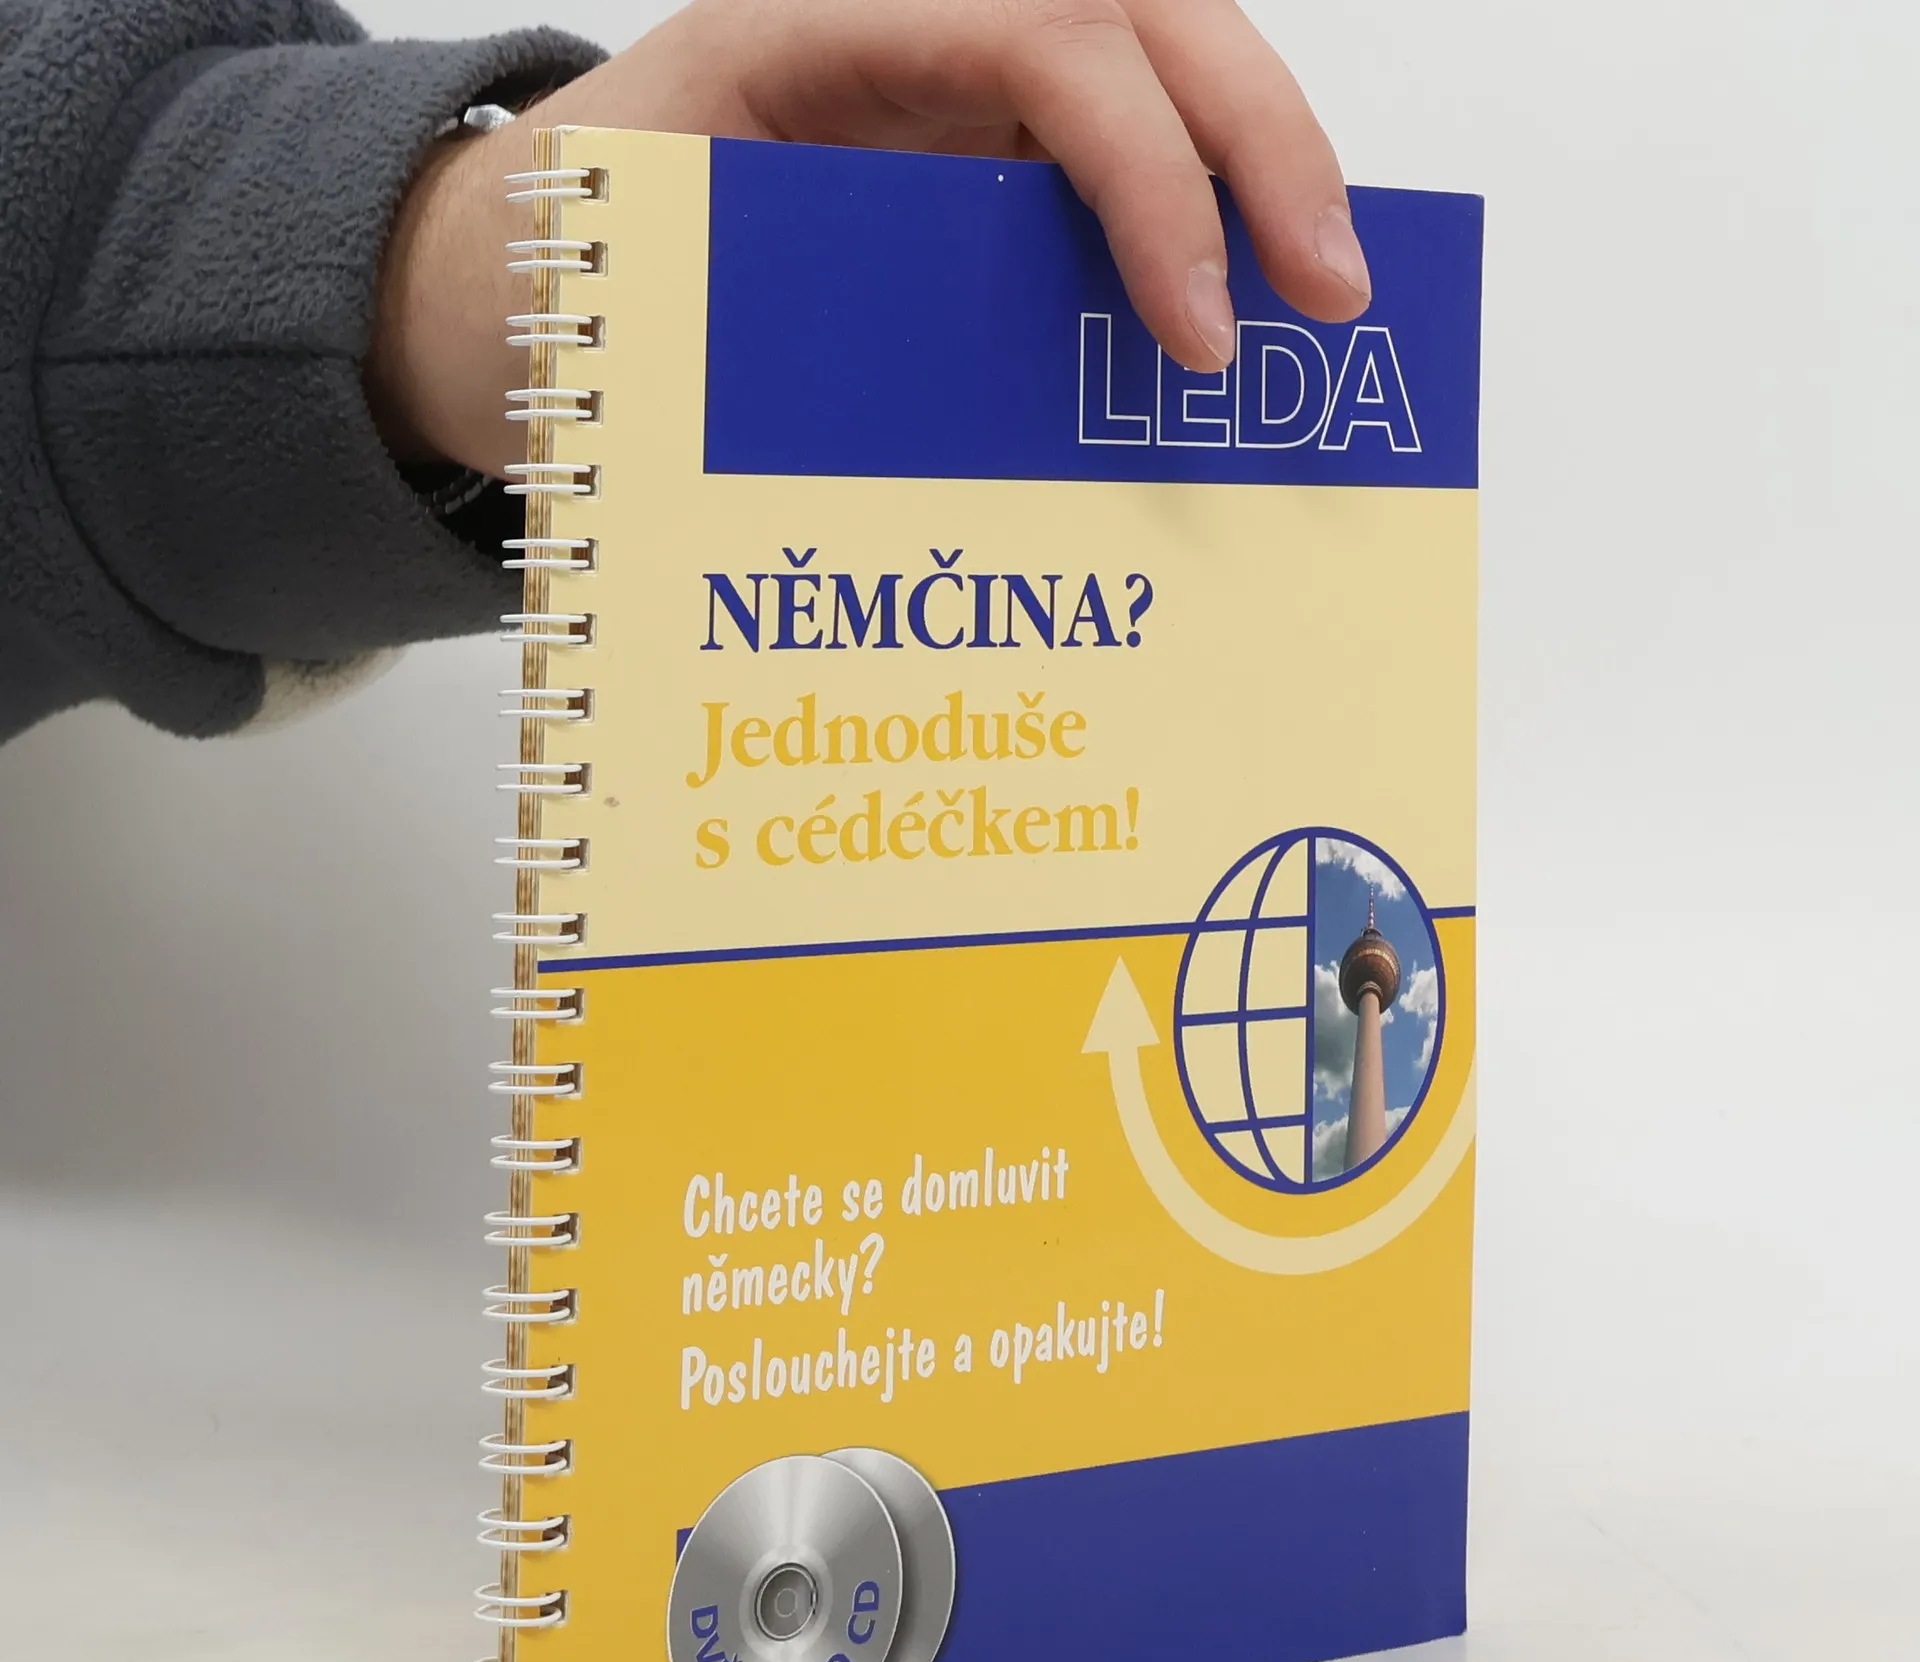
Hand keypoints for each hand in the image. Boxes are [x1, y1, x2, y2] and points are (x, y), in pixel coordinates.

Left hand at [369, 0, 1370, 478]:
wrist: (512, 270)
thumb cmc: (562, 257)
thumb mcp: (634, 254)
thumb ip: (774, 278)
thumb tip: (945, 395)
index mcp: (822, 17)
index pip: (1045, 30)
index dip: (1146, 171)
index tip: (1196, 326)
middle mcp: (910, 25)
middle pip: (1140, 15)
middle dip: (1258, 143)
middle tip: (1335, 295)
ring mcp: (950, 83)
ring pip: (1149, 73)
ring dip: (1251, 171)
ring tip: (1318, 306)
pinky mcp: (972, 152)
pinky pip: (1106, 159)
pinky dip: (1187, 224)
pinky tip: (1231, 311)